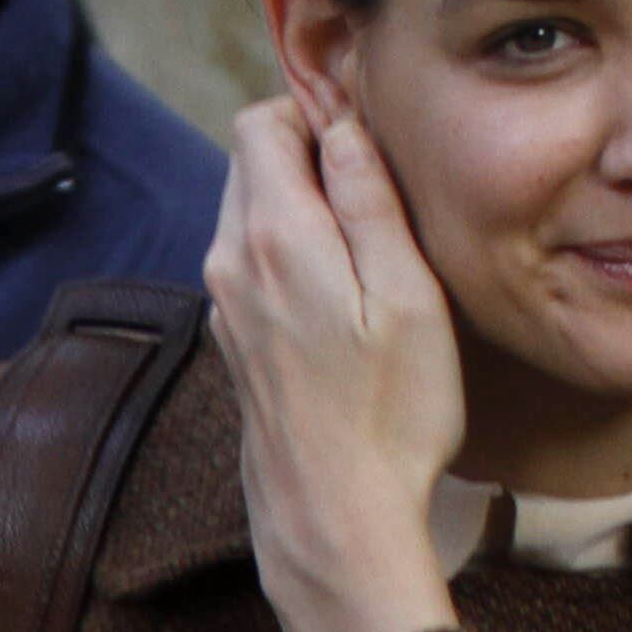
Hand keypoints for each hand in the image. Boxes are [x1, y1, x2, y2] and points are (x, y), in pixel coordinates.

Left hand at [206, 100, 462, 631]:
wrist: (336, 518)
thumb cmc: (390, 415)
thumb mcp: (406, 294)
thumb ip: (368, 199)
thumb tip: (344, 125)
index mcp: (272, 236)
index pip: (260, 122)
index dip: (314, 112)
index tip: (368, 139)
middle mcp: (230, 262)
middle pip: (250, 162)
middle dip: (307, 154)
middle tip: (379, 190)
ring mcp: (225, 305)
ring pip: (249, 211)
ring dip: (301, 206)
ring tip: (369, 244)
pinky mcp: (234, 341)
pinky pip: (252, 262)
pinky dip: (290, 252)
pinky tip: (342, 291)